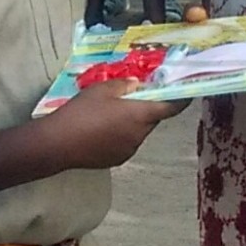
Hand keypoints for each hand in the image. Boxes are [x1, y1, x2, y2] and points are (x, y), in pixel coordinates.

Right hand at [37, 81, 186, 168]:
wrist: (58, 144)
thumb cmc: (81, 113)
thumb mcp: (101, 90)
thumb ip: (123, 85)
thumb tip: (135, 85)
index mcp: (140, 116)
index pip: (170, 108)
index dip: (182, 100)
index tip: (188, 93)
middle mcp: (140, 135)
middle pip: (152, 119)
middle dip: (146, 109)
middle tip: (132, 98)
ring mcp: (130, 150)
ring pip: (138, 132)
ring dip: (132, 123)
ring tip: (110, 115)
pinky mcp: (118, 160)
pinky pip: (127, 143)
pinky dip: (121, 135)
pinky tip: (102, 130)